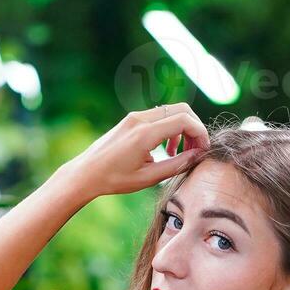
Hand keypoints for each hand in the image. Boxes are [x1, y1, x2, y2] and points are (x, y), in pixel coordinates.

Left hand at [52, 103, 210, 197]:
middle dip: (195, 128)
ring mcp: (134, 117)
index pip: (184, 121)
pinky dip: (170, 128)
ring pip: (171, 111)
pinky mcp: (131, 120)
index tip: (204, 150)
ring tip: (178, 153)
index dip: (200, 134)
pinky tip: (165, 150)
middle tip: (196, 150)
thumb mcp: (149, 178)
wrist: (85, 173)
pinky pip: (159, 116)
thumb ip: (176, 165)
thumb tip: (198, 156)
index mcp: (145, 133)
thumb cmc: (114, 179)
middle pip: (182, 109)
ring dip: (182, 128)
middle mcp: (140, 119)